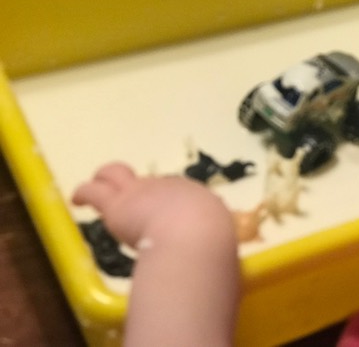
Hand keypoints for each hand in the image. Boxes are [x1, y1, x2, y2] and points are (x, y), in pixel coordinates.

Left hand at [72, 162, 231, 248]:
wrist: (194, 237)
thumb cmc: (210, 240)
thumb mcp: (219, 235)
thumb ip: (212, 238)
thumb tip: (215, 248)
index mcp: (193, 196)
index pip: (176, 193)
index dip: (167, 204)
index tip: (164, 218)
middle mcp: (166, 186)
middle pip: (148, 180)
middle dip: (140, 188)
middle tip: (132, 201)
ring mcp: (139, 192)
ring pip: (116, 173)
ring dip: (106, 178)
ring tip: (98, 186)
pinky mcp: (116, 203)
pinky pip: (94, 191)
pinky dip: (84, 193)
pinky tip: (77, 200)